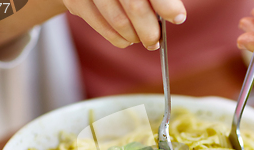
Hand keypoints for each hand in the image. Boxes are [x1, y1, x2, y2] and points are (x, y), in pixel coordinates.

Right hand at [63, 0, 186, 49]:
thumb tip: (174, 14)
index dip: (167, 5)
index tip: (178, 17)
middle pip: (134, 6)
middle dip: (149, 30)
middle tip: (156, 41)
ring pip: (117, 20)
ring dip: (134, 36)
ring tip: (143, 40)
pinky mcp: (74, 0)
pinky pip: (99, 26)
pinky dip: (117, 38)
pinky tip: (127, 39)